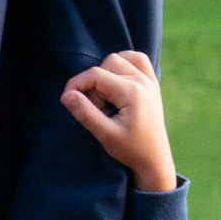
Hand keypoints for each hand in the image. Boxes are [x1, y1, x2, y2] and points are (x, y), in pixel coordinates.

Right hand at [60, 49, 177, 193]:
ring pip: (119, 59)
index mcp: (132, 92)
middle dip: (94, 84)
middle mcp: (143, 81)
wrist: (154, 160)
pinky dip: (123, 64)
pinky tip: (116, 83)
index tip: (67, 101)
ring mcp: (150, 80)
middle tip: (98, 109)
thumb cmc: (130, 150)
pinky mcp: (152, 83)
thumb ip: (85, 113)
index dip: (76, 85)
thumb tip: (66, 95)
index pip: (96, 75)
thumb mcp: (105, 134)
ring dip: (106, 74)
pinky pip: (137, 59)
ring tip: (107, 99)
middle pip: (107, 64)